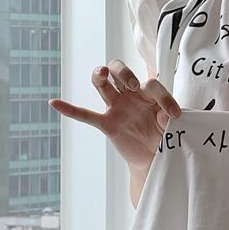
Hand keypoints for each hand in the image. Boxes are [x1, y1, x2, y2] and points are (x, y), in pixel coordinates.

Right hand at [49, 59, 181, 171]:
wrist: (154, 157)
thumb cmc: (163, 135)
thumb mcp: (170, 126)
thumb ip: (168, 118)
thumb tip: (164, 115)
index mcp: (147, 92)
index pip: (151, 84)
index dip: (164, 97)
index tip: (174, 115)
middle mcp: (130, 95)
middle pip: (121, 71)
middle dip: (126, 73)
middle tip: (134, 86)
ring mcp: (116, 107)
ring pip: (103, 84)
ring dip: (101, 75)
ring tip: (103, 73)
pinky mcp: (107, 123)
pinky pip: (86, 115)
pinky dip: (69, 109)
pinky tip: (54, 103)